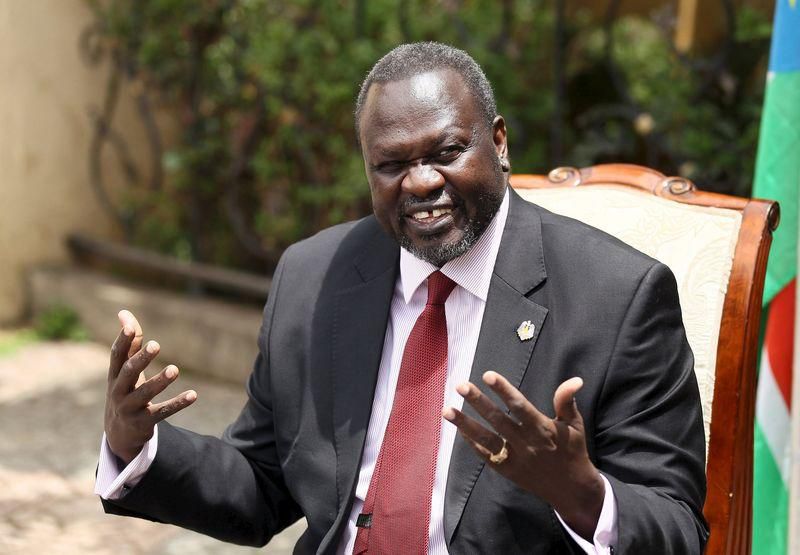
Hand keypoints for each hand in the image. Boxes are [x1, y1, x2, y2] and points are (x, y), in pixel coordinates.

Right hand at [104, 310, 196, 464]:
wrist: (120, 432)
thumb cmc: (125, 390)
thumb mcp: (124, 369)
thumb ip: (130, 342)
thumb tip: (124, 313)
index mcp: (115, 375)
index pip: (116, 356)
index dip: (122, 341)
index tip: (130, 327)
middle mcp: (118, 391)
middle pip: (129, 373)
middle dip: (141, 359)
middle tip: (156, 345)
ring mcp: (130, 408)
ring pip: (144, 394)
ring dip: (160, 382)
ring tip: (175, 369)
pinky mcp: (144, 422)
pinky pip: (162, 412)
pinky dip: (178, 403)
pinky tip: (194, 395)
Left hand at [443, 371, 603, 539]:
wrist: (571, 489)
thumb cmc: (572, 450)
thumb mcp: (575, 425)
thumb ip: (567, 401)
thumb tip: (575, 379)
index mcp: (542, 429)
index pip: (520, 406)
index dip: (504, 390)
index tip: (487, 375)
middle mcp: (526, 443)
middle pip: (498, 420)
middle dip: (478, 402)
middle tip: (460, 385)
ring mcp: (515, 458)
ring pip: (486, 439)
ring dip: (466, 424)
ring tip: (447, 410)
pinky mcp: (507, 470)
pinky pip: (486, 455)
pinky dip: (472, 443)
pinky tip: (459, 429)